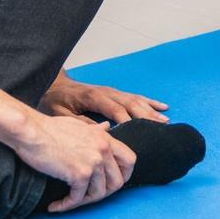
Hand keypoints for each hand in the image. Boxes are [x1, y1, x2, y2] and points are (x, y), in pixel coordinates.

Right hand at [14, 112, 136, 212]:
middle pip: (117, 182)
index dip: (124, 175)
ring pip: (98, 193)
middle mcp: (103, 150)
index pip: (130, 160)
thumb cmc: (48, 127)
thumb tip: (106, 126)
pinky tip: (55, 205)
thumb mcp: (78, 124)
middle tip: (85, 197)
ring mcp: (93, 162)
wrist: (30, 131)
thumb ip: (95, 130)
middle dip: (102, 193)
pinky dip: (66, 205)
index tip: (110, 183)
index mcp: (105, 138)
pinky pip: (77, 198)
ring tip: (67, 201)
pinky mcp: (79, 174)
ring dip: (82, 201)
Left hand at [40, 71, 169, 124]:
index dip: (128, 121)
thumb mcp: (61, 114)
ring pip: (136, 100)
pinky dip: (150, 102)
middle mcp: (107, 92)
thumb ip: (79, 122)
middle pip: (131, 104)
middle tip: (160, 128)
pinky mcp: (114, 93)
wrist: (54, 85)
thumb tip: (101, 131)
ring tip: (165, 121)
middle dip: (146, 116)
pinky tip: (162, 106)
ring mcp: (112, 91)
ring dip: (151, 110)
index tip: (138, 133)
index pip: (116, 110)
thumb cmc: (56, 100)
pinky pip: (135, 97)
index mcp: (94, 97)